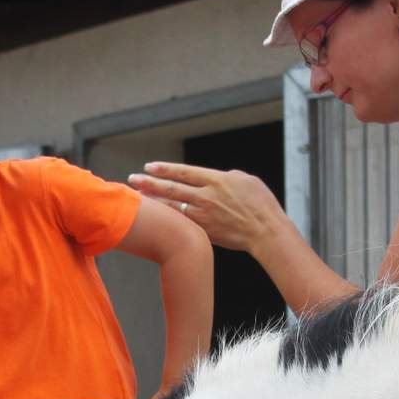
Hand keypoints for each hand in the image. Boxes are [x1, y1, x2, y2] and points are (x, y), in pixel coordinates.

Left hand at [129, 162, 287, 257]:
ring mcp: (204, 215)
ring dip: (155, 201)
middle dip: (150, 183)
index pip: (184, 172)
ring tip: (138, 197)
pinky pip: (183, 223)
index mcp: (216, 180)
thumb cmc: (261, 204)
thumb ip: (225, 177)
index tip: (149, 166)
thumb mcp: (245, 180)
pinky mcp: (206, 231)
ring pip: (173, 207)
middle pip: (172, 188)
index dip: (165, 169)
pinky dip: (169, 219)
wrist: (266, 232)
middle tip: (132, 179)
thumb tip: (215, 178)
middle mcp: (206, 197)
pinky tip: (158, 216)